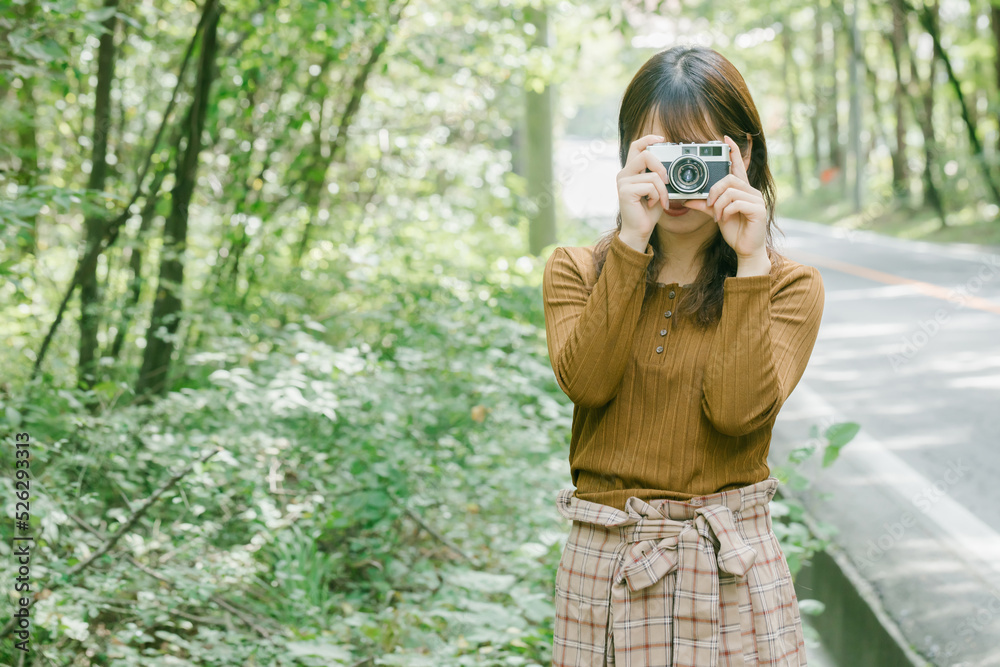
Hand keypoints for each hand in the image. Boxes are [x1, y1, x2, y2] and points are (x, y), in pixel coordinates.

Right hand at [616, 133, 671, 243]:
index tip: (662, 139)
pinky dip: (658, 197)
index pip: (636, 146)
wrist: (640, 230)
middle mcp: (624, 174)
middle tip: (667, 181)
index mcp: (631, 171)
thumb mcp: (656, 189)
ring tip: (660, 201)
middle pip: (645, 155)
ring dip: (663, 190)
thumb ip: (658, 175)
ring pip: (653, 175)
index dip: (648, 138)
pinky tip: (653, 205)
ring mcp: (623, 182)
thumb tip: (669, 166)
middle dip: (661, 167)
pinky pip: (650, 186)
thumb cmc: (648, 211)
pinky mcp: (625, 191)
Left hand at [684, 135, 766, 259]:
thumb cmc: (735, 231)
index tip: (726, 138)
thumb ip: (705, 205)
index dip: (733, 152)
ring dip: (718, 205)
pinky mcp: (758, 210)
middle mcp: (751, 192)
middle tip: (709, 204)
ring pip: (731, 191)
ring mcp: (757, 200)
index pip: (738, 166)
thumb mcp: (716, 215)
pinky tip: (725, 219)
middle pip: (729, 179)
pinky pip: (736, 203)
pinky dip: (725, 211)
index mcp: (742, 190)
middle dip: (714, 191)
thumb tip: (688, 198)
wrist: (746, 250)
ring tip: (718, 216)